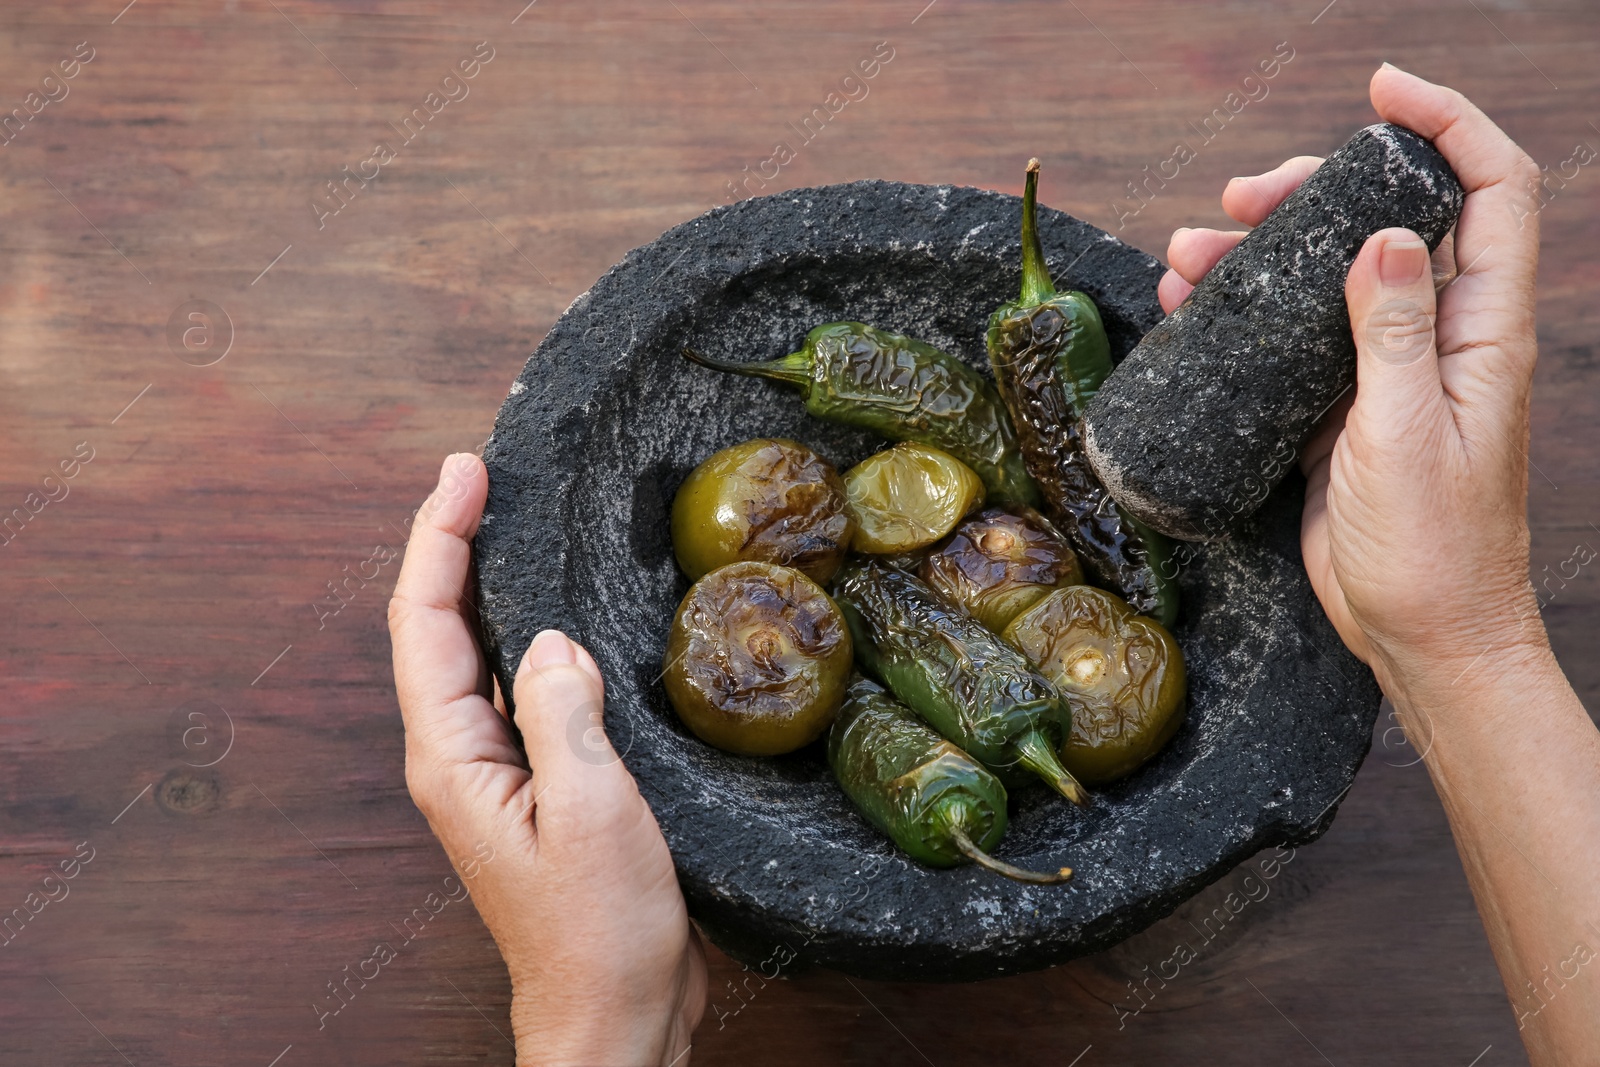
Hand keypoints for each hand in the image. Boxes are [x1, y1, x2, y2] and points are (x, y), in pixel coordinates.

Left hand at [388, 453, 705, 1065]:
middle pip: (436, 630)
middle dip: (451, 545)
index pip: (425, 624)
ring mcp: (494, 775)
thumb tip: (546, 638)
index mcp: (453, 760)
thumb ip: (563, 712)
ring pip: (476, 658)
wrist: (615, 1016)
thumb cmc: (602, 932)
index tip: (467, 472)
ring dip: (486, 585)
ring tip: (511, 521)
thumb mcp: (593, 809)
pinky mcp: (535, 790)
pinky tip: (562, 619)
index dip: (439, 538)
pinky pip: (520, 693)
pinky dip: (529, 637)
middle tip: (484, 475)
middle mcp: (459, 760)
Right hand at [1160, 64, 1546, 698]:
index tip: (1381, 92)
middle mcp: (1443, 336)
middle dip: (1315, 190)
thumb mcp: (1408, 436)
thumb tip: (1383, 237)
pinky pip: (1295, 337)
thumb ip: (1396, 334)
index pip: (1491, 192)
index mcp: (1486, 331)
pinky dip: (1246, 313)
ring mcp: (1390, 371)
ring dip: (1261, 254)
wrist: (1419, 635)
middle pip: (1389, 221)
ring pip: (1329, 276)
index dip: (1447, 125)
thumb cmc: (1433, 551)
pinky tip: (1193, 309)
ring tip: (1188, 258)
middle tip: (1241, 198)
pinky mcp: (1344, 408)